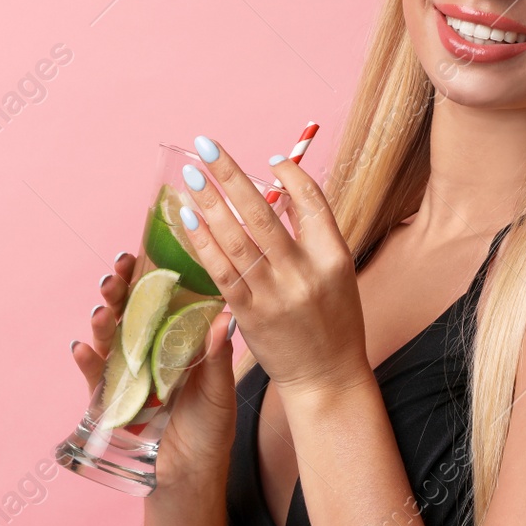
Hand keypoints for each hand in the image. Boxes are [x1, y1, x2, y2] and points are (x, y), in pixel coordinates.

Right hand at [70, 251, 238, 492]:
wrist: (191, 475)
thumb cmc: (211, 430)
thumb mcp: (220, 392)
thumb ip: (217, 358)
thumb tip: (226, 318)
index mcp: (178, 342)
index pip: (162, 300)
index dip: (152, 276)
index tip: (146, 253)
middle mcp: (149, 351)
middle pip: (129, 310)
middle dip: (120, 289)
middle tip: (117, 273)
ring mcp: (127, 373)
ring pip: (108, 336)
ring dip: (102, 320)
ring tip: (102, 309)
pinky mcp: (109, 399)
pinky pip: (93, 375)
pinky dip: (86, 361)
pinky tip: (83, 349)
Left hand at [178, 135, 370, 400]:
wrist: (326, 379)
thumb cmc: (332, 323)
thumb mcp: (337, 274)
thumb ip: (313, 235)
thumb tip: (283, 193)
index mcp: (334, 257)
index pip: (313, 202)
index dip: (291, 176)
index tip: (269, 159)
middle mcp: (305, 272)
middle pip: (264, 212)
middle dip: (231, 175)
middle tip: (206, 146)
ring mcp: (276, 294)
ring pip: (237, 238)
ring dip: (209, 203)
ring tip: (189, 175)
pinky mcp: (250, 315)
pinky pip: (222, 271)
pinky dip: (203, 243)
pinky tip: (188, 220)